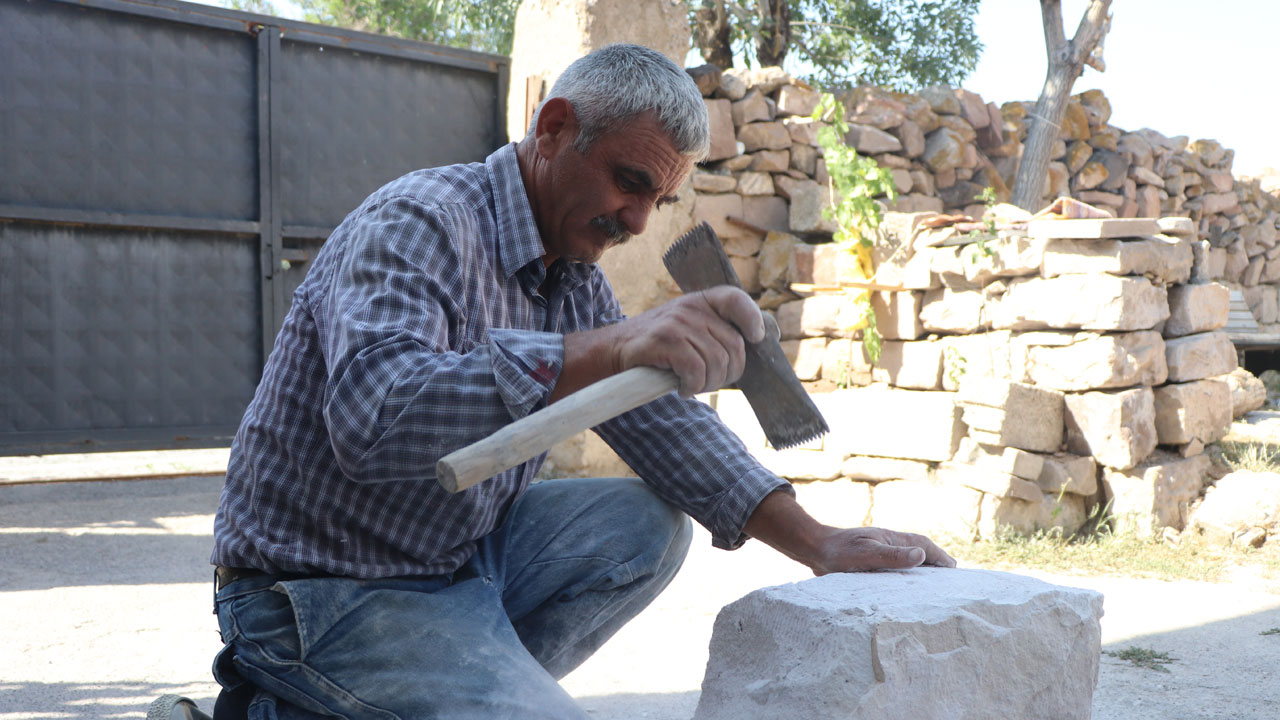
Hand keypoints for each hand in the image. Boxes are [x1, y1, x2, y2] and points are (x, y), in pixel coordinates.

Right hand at [612, 286, 764, 395]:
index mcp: (701, 301)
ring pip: (716, 361)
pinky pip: (695, 369)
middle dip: (727, 373)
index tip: (755, 339)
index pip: (735, 299)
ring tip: (693, 385)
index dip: (752, 319)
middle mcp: (690, 307)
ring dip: (708, 384)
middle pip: (733, 345)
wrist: (613, 351)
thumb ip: (720, 331)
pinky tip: (681, 388)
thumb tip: (767, 337)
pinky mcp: (663, 340)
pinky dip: (692, 386)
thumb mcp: (690, 329)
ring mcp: (677, 322)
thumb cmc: (659, 348)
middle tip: (708, 382)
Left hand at [807, 526, 956, 575]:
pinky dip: (907, 578)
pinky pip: (896, 570)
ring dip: (922, 572)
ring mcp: (881, 553)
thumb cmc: (839, 551)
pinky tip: (907, 591)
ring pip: (908, 562)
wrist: (815, 550)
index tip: (954, 571)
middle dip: (936, 564)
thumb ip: (892, 555)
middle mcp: (890, 544)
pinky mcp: (872, 564)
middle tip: (951, 582)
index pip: (924, 546)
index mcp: (892, 539)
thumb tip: (921, 555)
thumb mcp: (866, 554)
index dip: (941, 558)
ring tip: (935, 589)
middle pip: (920, 553)